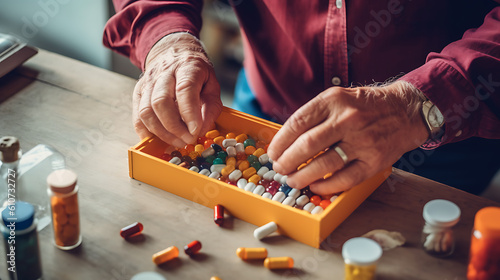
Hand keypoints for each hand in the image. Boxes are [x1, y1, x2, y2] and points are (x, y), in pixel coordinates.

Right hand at [133, 33, 221, 146]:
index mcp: (187, 67)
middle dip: (174, 127)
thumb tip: (202, 130)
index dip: (189, 113)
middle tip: (188, 140)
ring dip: (162, 132)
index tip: (195, 131)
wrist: (174, 52)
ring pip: (146, 111)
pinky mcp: (138, 92)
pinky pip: (138, 116)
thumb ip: (211, 107)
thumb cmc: (196, 73)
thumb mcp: (212, 85)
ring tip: (177, 141)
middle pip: (161, 101)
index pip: (184, 89)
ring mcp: (148, 82)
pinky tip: (160, 139)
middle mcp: (164, 72)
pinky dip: (147, 132)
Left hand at [267, 81, 428, 194]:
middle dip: (287, 161)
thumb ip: (314, 115)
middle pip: (307, 145)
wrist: (405, 111)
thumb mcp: (337, 98)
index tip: (273, 152)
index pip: (297, 123)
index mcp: (333, 101)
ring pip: (324, 164)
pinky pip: (345, 178)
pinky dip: (326, 185)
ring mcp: (362, 141)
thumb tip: (285, 141)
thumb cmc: (364, 106)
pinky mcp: (374, 161)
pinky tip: (315, 185)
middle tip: (279, 168)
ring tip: (293, 180)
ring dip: (302, 176)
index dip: (280, 142)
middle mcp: (347, 119)